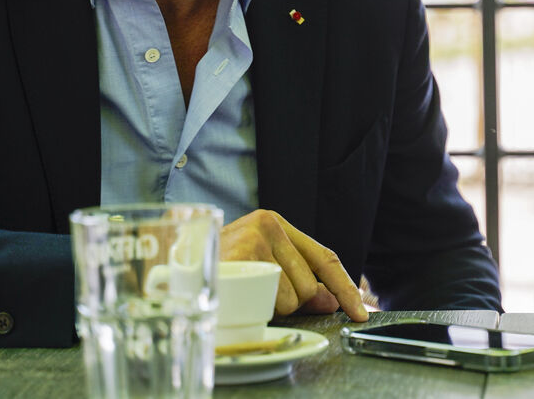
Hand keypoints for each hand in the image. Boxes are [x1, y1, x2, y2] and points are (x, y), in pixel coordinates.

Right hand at [221, 210, 368, 321]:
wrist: (170, 272)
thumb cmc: (216, 273)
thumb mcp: (262, 273)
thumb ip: (299, 283)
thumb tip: (332, 300)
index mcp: (275, 224)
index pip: (324, 256)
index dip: (345, 286)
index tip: (363, 309)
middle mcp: (269, 223)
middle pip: (310, 283)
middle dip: (292, 302)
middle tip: (259, 295)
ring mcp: (257, 235)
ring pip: (294, 294)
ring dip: (272, 305)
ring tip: (244, 292)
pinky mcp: (246, 250)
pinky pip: (274, 296)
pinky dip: (260, 305)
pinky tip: (241, 293)